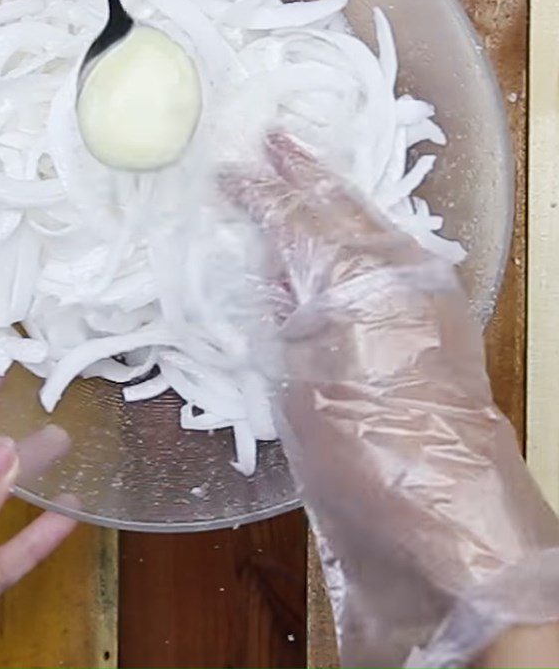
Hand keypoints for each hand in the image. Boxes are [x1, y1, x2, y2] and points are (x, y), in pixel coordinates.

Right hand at [224, 133, 558, 667]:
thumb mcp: (307, 370)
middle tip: (274, 136)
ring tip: (299, 171)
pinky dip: (346, 244)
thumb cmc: (367, 452)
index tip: (228, 167)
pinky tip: (327, 242)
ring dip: (327, 199)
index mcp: (365, 274)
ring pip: (362, 231)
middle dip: (305, 170)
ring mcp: (414, 305)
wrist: (441, 532)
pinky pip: (374, 268)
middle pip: (341, 207)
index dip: (260, 188)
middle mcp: (397, 277)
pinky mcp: (416, 339)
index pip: (299, 214)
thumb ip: (290, 305)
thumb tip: (278, 267)